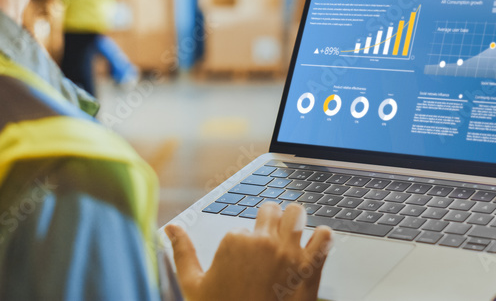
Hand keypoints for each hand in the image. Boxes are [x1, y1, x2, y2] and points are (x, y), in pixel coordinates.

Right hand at [166, 202, 333, 300]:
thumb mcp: (194, 285)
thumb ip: (183, 251)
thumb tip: (170, 228)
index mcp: (234, 241)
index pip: (243, 225)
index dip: (244, 240)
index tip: (244, 258)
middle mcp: (263, 242)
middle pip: (272, 210)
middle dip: (270, 221)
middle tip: (268, 240)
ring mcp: (289, 254)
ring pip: (298, 215)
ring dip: (295, 222)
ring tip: (291, 234)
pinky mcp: (309, 269)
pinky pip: (324, 238)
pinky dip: (322, 238)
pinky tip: (316, 244)